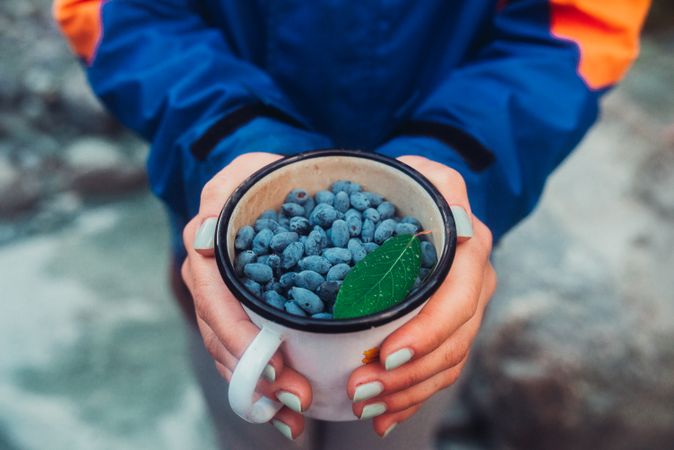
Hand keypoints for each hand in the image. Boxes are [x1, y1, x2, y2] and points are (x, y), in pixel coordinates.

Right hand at [181, 153, 312, 439]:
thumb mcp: (249, 170)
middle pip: (221, 335)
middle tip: (295, 399)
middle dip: (254, 373)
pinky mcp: (235, 310)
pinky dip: (257, 381)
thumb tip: (206, 227)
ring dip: (257, 388)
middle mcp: (206, 275)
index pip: (216, 298)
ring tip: (292, 415)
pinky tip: (281, 408)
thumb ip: (231, 188)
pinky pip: (238, 350)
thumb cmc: (261, 176)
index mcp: (206, 244)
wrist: (260, 185)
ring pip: (227, 351)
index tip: (273, 366)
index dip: (240, 335)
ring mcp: (218, 296)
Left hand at [347, 155, 495, 436]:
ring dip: (408, 392)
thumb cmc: (412, 185)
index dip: (427, 331)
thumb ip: (422, 175)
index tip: (386, 353)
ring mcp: (466, 309)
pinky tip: (385, 418)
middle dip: (409, 373)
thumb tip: (417, 195)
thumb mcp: (418, 171)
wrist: (424, 203)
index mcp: (470, 246)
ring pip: (447, 364)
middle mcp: (476, 281)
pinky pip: (438, 371)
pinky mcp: (450, 329)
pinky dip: (412, 397)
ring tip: (367, 406)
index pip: (457, 298)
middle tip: (362, 389)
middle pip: (453, 341)